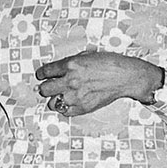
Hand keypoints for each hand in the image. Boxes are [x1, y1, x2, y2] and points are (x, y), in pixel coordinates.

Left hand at [36, 51, 161, 116]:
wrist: (125, 76)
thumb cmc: (109, 63)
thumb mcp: (87, 55)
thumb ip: (71, 62)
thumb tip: (58, 68)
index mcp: (71, 64)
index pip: (45, 71)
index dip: (41, 74)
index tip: (42, 76)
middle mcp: (71, 80)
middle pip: (45, 89)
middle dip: (46, 87)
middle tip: (50, 87)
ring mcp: (76, 95)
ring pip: (52, 103)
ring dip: (55, 99)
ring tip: (61, 96)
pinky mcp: (83, 107)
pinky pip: (65, 112)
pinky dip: (66, 108)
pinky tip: (71, 102)